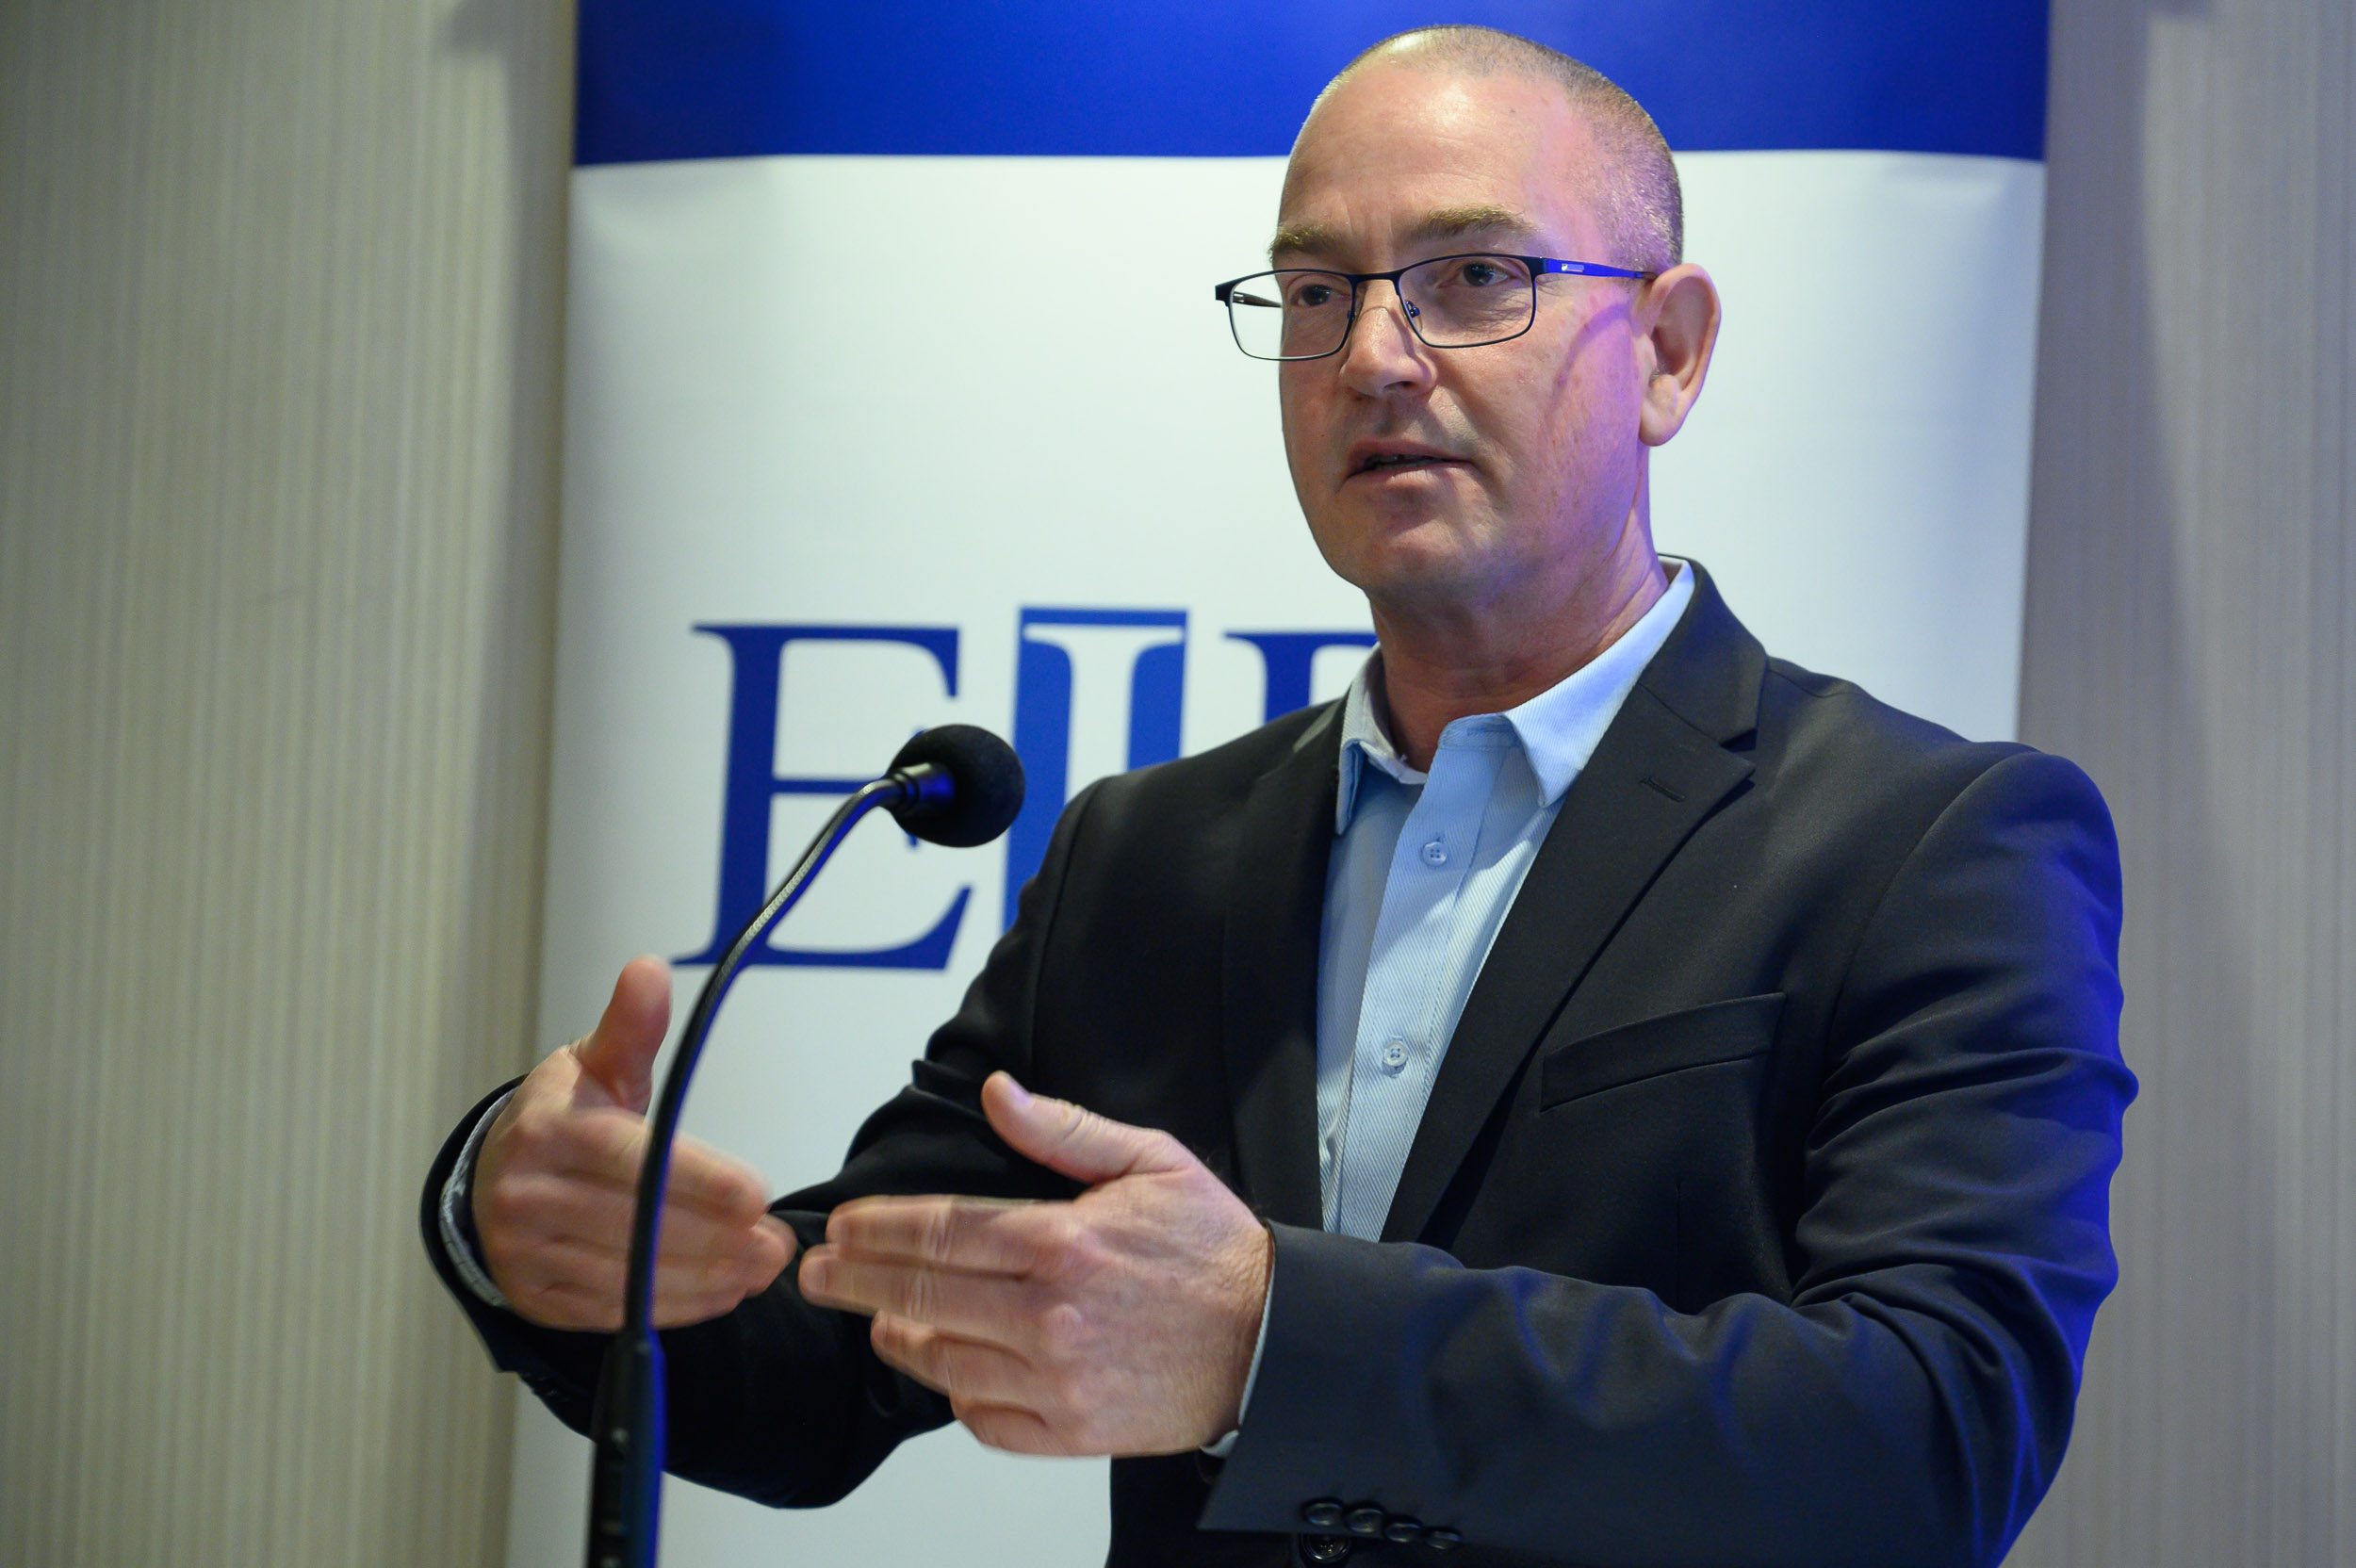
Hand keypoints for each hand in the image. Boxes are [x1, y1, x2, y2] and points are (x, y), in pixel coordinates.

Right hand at [471, 956, 796, 1330]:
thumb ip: (631, 1026)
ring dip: (705, 1278)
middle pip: (633, 1225)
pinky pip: (611, 1311)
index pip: (629, 1159)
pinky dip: (673, 1307)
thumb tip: (649, 968)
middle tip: (777, 1245)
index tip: (757, 1195)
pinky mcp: (534, 1297)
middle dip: (716, 1239)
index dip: (697, 1180)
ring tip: (761, 1268)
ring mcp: (523, 1251)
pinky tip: (722, 1293)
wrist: (495, 1177)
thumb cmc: (564, 1116)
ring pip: (626, 1275)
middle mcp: (525, 1194)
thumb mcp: (595, 1064)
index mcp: (546, 1130)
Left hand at [797, 1073, 1270, 1456]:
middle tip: (818, 1275)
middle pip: (922, 1295)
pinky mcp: (1072, 1429)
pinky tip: (950, 1370)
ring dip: (898, 1338)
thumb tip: (997, 1095)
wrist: (1272, 1342)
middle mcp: (1051, 1315)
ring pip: (943, 1362)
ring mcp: (1058, 1379)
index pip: (940, 1232)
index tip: (842, 1229)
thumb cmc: (1212, 1251)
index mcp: (1064, 1242)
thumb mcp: (1150, 1162)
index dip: (877, 1231)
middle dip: (856, 1282)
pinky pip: (986, 1418)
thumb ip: (1062, 1131)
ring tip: (880, 1319)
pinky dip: (957, 1396)